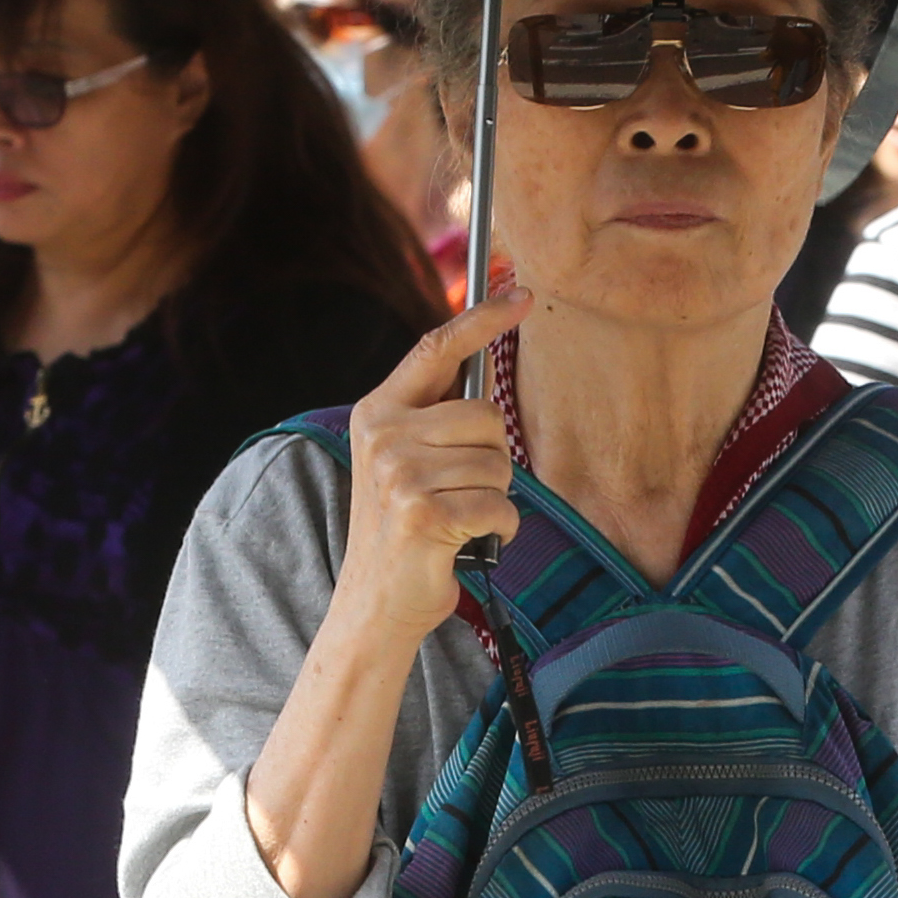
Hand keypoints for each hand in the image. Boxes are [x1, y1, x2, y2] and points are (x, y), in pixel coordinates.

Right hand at [326, 295, 529, 657]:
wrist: (376, 603)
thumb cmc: (406, 528)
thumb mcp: (407, 461)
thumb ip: (436, 417)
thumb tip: (486, 367)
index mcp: (378, 412)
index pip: (435, 348)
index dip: (482, 319)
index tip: (521, 294)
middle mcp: (383, 436)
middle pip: (485, 415)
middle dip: (493, 456)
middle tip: (462, 490)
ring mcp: (399, 474)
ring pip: (498, 462)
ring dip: (495, 498)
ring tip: (460, 518)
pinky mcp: (422, 514)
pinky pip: (500, 505)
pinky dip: (499, 529)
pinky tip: (466, 541)